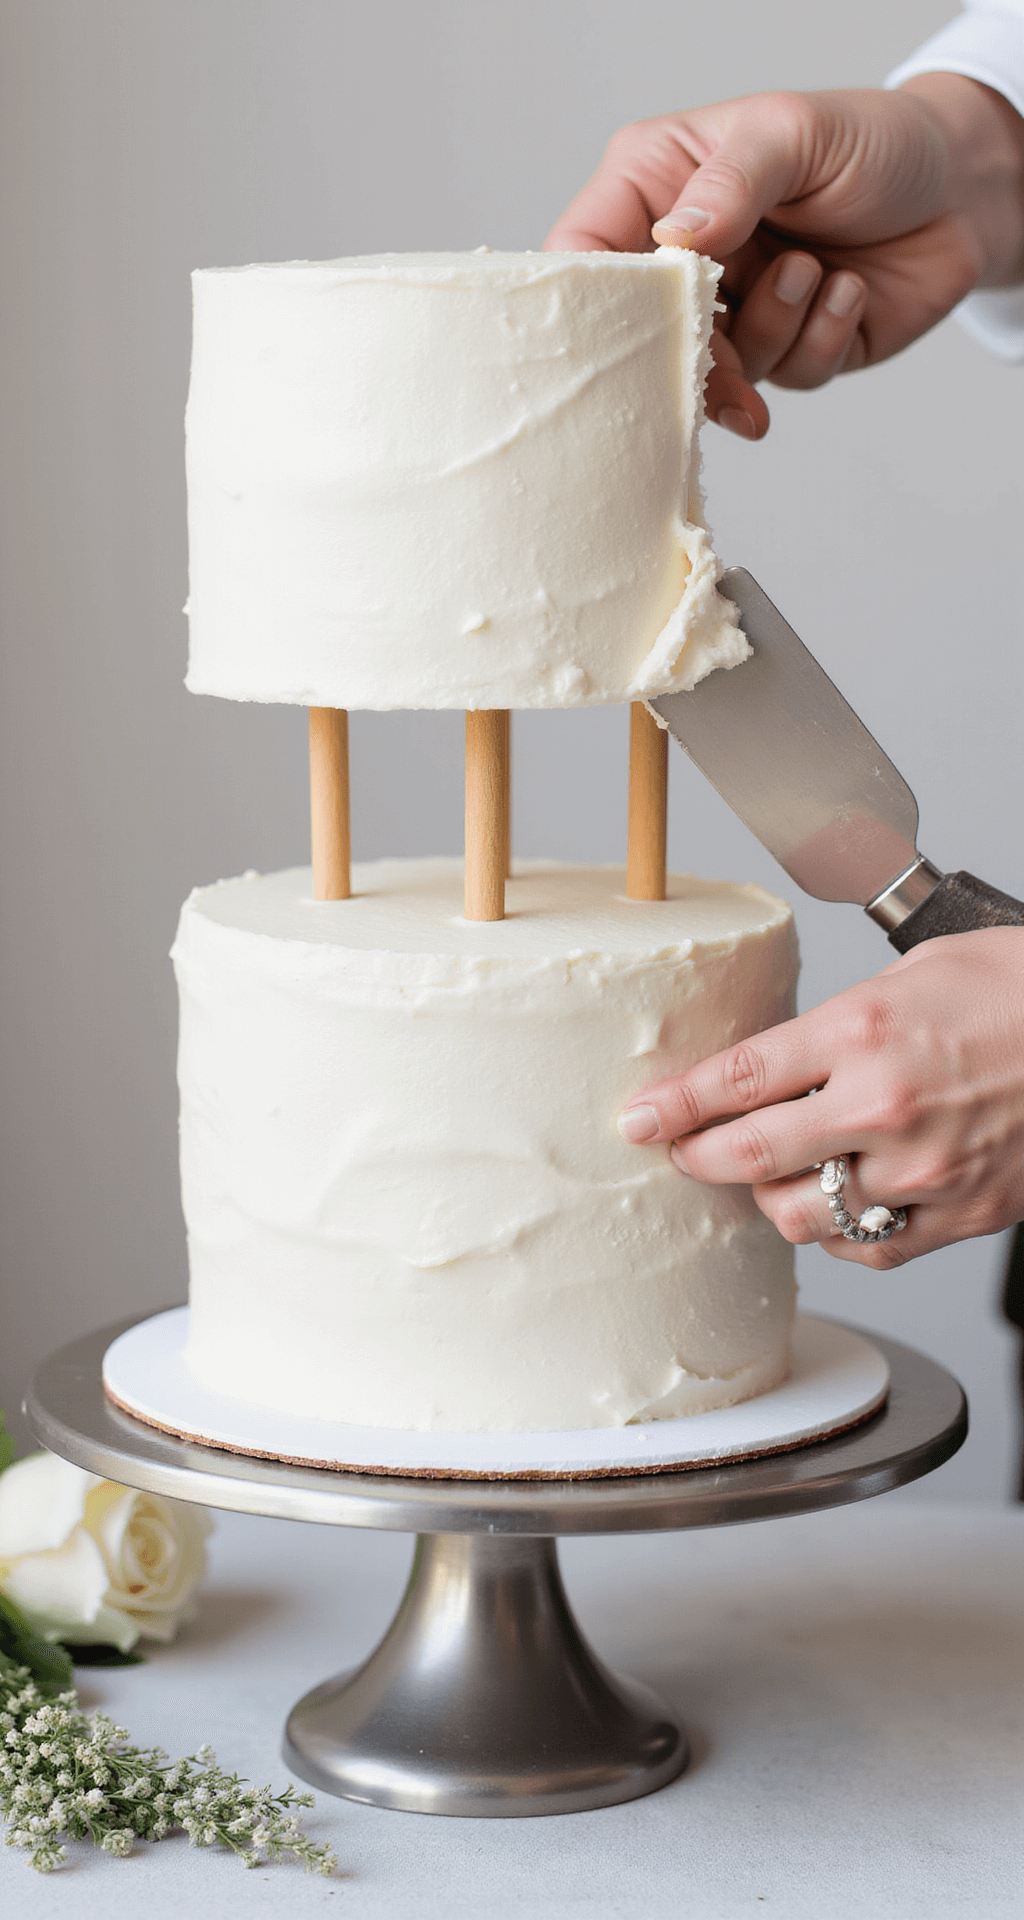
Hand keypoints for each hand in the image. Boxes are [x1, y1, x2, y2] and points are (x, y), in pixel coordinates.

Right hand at [546, 79, 1023, 436]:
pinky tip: (848, 290)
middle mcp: (689, 255)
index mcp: (660, 185)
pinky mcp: (789, 351)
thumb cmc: (873, 141)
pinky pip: (786, 378)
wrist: (961, 189)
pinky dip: (821, 338)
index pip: (584, 251)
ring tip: (815, 267)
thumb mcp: (794, 133)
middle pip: (642, 335)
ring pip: (719, 369)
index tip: (617, 328)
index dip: (588, 300)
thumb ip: (732, 182)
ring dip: (776, 327)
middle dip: (690, 349)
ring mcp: (736, 309)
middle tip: (724, 351)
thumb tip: (677, 239)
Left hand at [617, 929, 1023, 1267]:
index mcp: (863, 1032)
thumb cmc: (1016, 989)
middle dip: (697, 1157)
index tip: (638, 1119)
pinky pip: (867, 1246)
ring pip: (798, 1214)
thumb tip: (766, 1058)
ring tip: (770, 1171)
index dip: (671, 1106)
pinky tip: (839, 1197)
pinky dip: (838, 1229)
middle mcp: (884, 1107)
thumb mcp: (910, 974)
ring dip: (768, 1196)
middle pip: (747, 1156)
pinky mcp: (960, 1213)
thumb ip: (832, 1024)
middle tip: (682, 1151)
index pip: (734, 1081)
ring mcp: (923, 1171)